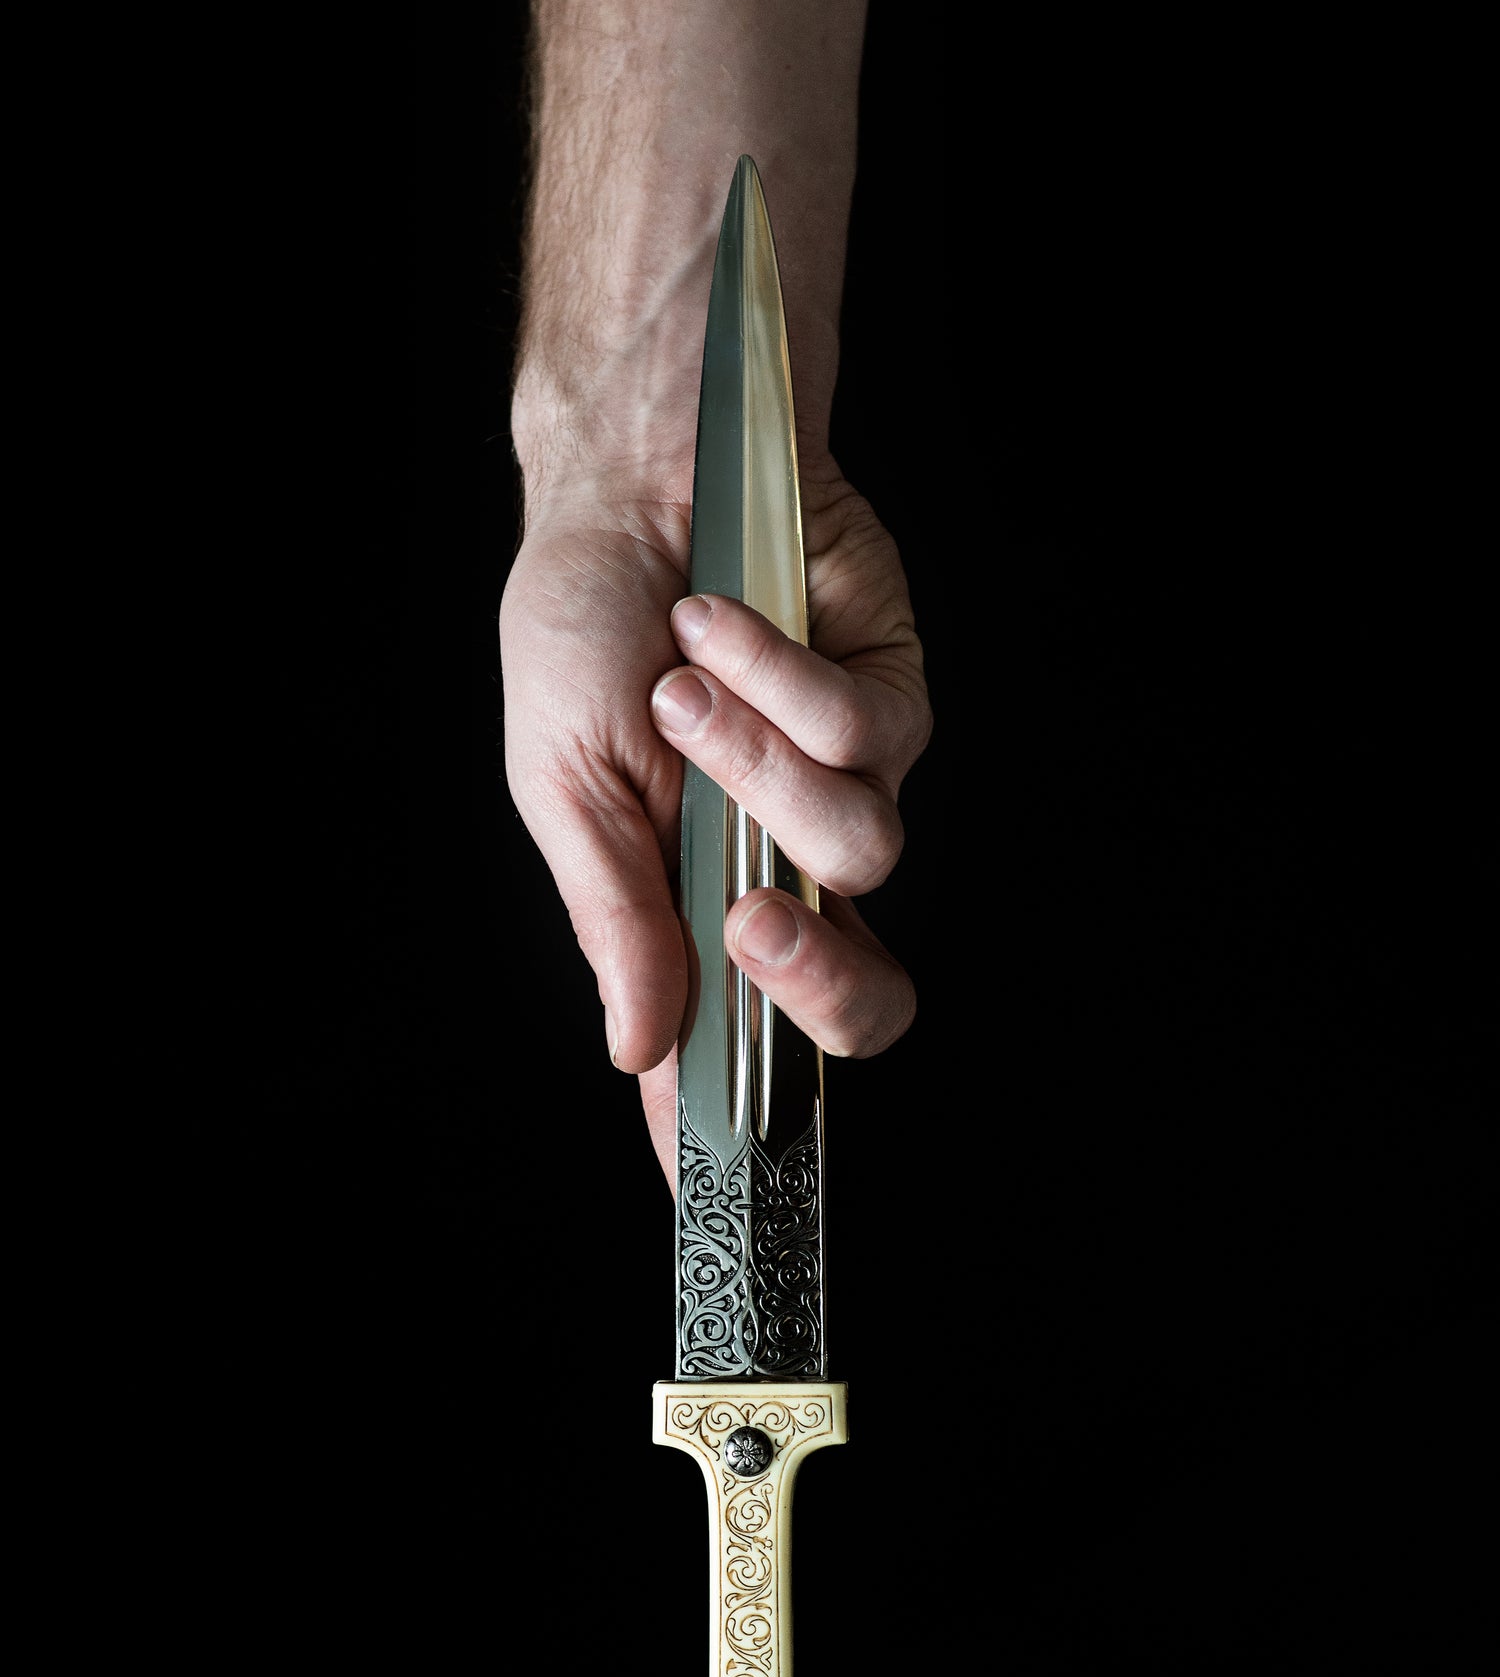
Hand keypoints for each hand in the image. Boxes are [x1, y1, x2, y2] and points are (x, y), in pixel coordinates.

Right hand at [500, 454, 930, 1181]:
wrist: (627, 481)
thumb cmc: (580, 633)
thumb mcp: (564, 787)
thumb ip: (615, 919)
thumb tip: (636, 1048)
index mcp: (698, 907)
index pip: (733, 1048)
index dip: (732, 1130)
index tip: (711, 1195)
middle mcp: (786, 866)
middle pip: (869, 1002)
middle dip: (820, 984)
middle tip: (744, 924)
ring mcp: (851, 787)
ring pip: (862, 853)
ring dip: (756, 765)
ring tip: (682, 686)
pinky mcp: (895, 700)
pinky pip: (865, 734)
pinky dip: (778, 678)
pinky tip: (722, 622)